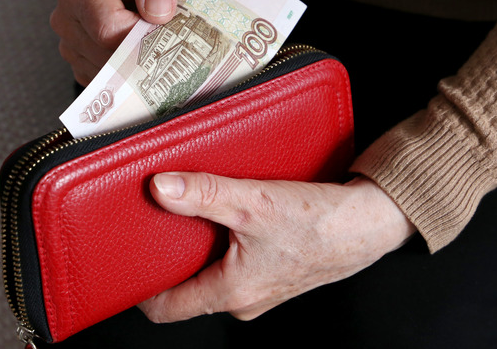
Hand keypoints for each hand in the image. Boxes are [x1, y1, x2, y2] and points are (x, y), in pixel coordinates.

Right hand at [49, 0, 183, 85]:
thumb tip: (156, 9)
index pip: (109, 29)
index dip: (142, 34)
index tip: (164, 24)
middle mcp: (66, 18)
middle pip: (108, 56)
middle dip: (142, 52)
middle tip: (164, 34)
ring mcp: (70, 46)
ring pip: (110, 76)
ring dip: (137, 65)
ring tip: (150, 39)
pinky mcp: (82, 66)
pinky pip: (109, 86)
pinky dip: (130, 76)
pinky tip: (141, 54)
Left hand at [138, 172, 415, 321]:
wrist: (369, 224)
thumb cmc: (321, 223)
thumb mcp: (254, 202)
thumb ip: (205, 194)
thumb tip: (161, 187)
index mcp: (232, 293)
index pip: (167, 308)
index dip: (140, 288)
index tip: (126, 263)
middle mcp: (244, 300)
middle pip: (189, 287)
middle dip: (171, 258)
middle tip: (159, 224)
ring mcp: (261, 289)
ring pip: (214, 273)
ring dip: (203, 247)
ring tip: (198, 213)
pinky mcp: (275, 273)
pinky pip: (238, 263)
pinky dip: (228, 242)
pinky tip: (234, 214)